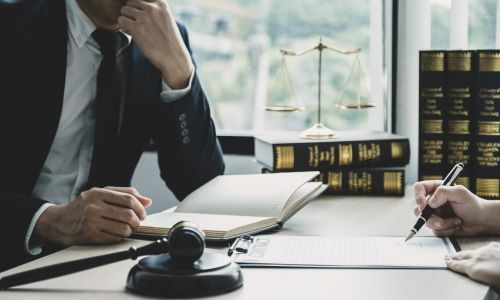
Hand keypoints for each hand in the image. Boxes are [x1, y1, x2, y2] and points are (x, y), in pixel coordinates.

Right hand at [34, 187, 151, 245]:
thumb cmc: (83, 206)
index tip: (142, 213)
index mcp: (98, 193)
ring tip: (127, 228)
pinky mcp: (90, 236)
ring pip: (124, 228)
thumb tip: (147, 201)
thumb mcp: (101, 193)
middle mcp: (94, 207)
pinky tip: (116, 234)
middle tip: (137, 222)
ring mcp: (91, 222)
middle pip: (128, 215)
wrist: (59, 222)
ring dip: (130, 230)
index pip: (128, 199)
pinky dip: (120, 237)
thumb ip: (125, 194)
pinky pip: (115, 238)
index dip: (140, 208)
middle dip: (137, 221)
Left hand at [118, 0, 192, 88]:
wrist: (174, 58)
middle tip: (138, 26)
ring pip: (124, 10)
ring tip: (136, 30)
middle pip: (131, 2)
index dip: (139, 9)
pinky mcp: (137, 28)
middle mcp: (153, 8)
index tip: (145, 19)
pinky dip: (124, 28)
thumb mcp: (167, 19)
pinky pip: (121, 21)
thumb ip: (155, 10)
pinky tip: (133, 35)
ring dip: (127, 20)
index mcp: (161, 3)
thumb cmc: (170, 41)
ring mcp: (144, 17)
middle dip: (132, 13)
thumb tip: (137, 7)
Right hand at [413, 181, 495, 236]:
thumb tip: (430, 202)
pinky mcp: (438, 225)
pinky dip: (447, 229)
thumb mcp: (461, 193)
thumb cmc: (473, 205)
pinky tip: (456, 225)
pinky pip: (435, 230)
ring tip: (456, 221)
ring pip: (426, 221)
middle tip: (439, 221)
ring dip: (442, 224)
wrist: (481, 221)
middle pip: (419, 208)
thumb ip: (444, 192)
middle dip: (429, 217)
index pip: (419, 188)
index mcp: (436, 189)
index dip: (417, 196)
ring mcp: (435, 214)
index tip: (423, 205)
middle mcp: (433, 201)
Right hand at [446, 242, 499, 291]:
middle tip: (448, 256)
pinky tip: (483, 253)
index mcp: (474, 268)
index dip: (450, 264)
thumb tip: (474, 275)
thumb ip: (477, 276)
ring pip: (473, 251)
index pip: (457, 265)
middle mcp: (478, 257)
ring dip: (467, 254)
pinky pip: (484, 248)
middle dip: (454, 256)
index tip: (447, 262)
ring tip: (462, 254)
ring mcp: (487, 249)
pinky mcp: (495, 246)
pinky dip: (482, 251)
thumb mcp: (488, 283)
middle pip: (462, 256)